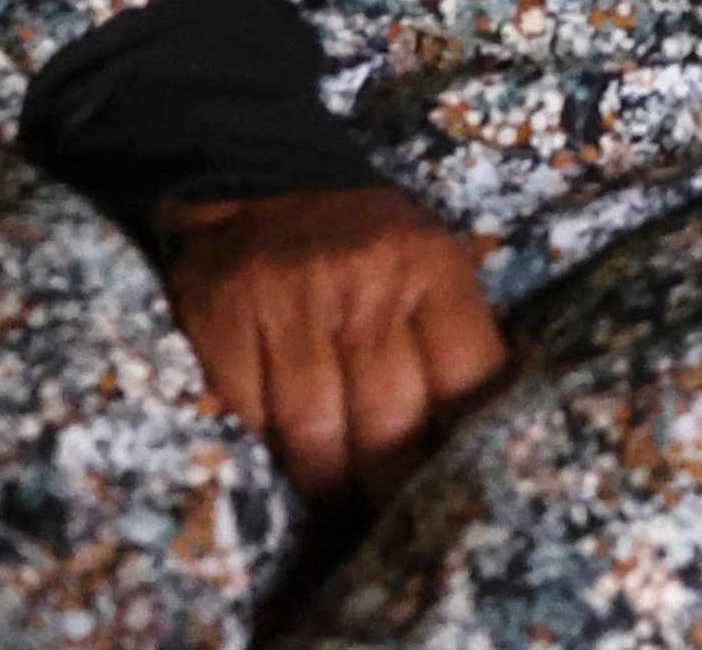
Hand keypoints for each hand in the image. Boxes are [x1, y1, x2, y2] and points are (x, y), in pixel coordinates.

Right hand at [164, 185, 504, 503]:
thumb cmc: (361, 235)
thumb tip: (477, 427)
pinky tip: (284, 466)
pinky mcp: (224, 324)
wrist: (258, 177)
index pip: (467, 381)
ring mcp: (291, 307)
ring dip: (330, 486)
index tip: (456, 490)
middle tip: (395, 523)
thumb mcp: (427, 258)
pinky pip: (253, 417)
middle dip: (393, 487)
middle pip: (390, 423)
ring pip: (316, 434)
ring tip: (342, 512)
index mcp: (432, 268)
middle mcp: (366, 286)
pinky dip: (269, 449)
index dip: (461, 448)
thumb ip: (449, 331)